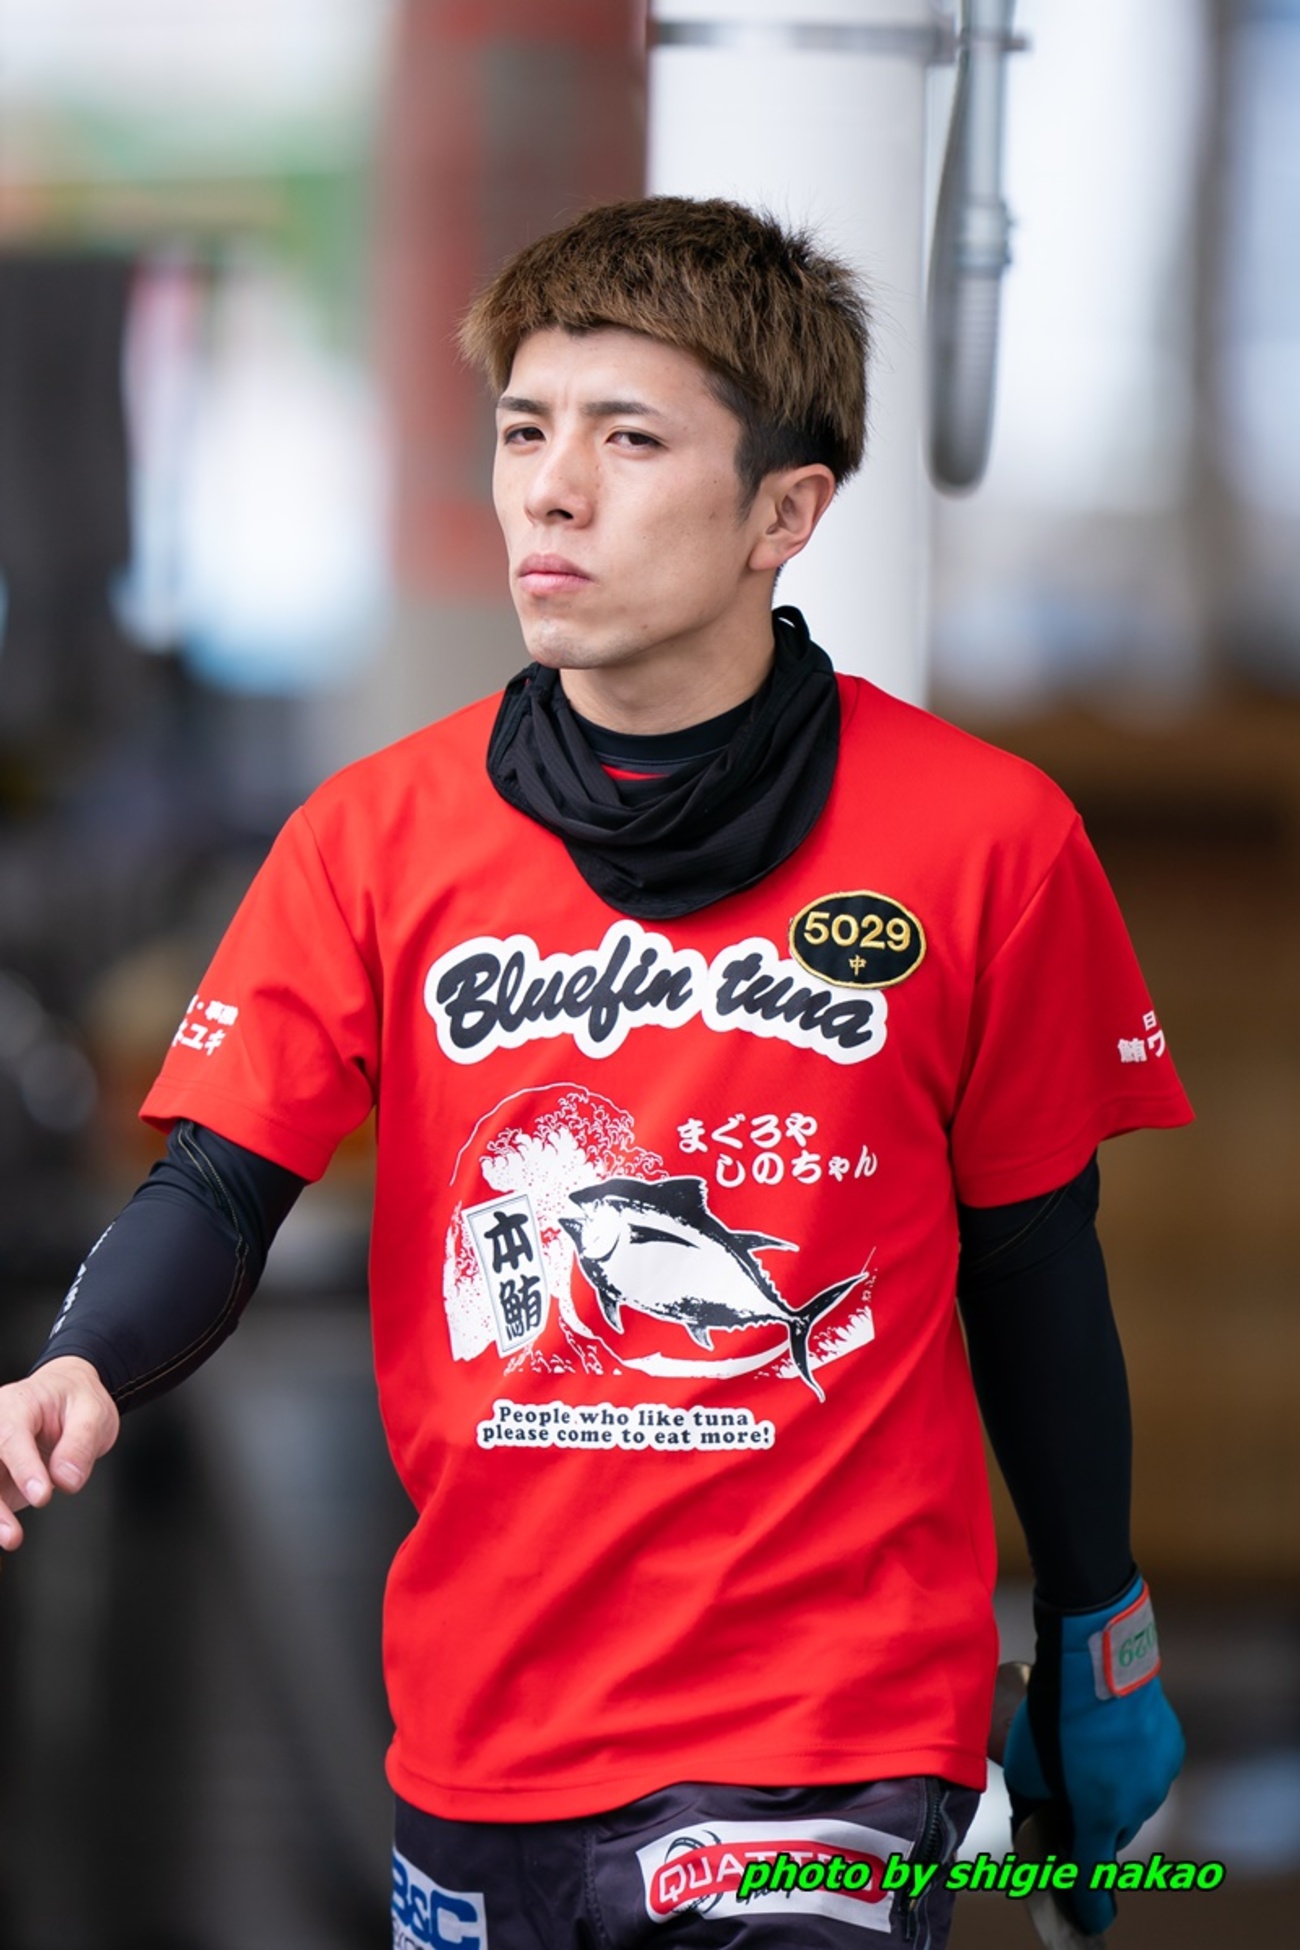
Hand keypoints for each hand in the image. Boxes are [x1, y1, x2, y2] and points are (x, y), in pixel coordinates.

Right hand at [0, 1357, 119, 1549]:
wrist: (67, 1396)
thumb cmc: (75, 1400)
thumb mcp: (92, 1413)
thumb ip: (80, 1444)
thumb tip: (67, 1480)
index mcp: (17, 1406)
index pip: (11, 1437)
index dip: (23, 1468)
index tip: (40, 1495)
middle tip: (13, 1533)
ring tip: (10, 1538)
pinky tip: (5, 1534)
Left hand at [1003, 1573, 1184, 1937]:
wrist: (1097, 1660)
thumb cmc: (1054, 1713)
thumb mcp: (1026, 1766)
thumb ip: (1034, 1805)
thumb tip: (1037, 1825)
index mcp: (1096, 1817)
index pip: (1092, 1879)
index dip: (1087, 1903)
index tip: (1088, 1917)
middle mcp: (1134, 1807)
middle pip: (1110, 1833)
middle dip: (1092, 1822)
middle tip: (1071, 1792)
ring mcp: (1158, 1780)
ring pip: (1133, 1802)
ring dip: (1114, 1790)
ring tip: (1090, 1752)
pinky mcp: (1171, 1751)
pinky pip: (1149, 1771)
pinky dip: (1133, 1764)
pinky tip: (1113, 1736)